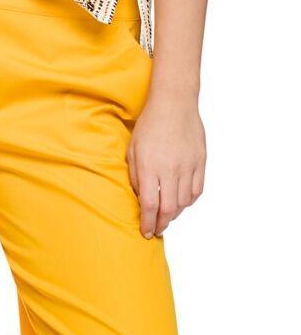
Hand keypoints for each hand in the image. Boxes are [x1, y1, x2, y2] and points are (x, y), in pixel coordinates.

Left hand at [127, 91, 205, 237]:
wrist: (174, 103)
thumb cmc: (150, 124)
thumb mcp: (133, 149)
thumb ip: (135, 176)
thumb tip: (140, 198)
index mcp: (151, 166)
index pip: (149, 205)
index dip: (147, 223)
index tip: (145, 232)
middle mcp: (171, 169)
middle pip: (169, 209)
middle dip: (161, 224)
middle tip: (156, 229)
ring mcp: (188, 166)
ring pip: (184, 202)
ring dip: (175, 213)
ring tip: (166, 216)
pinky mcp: (201, 162)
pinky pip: (197, 191)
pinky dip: (189, 201)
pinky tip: (181, 201)